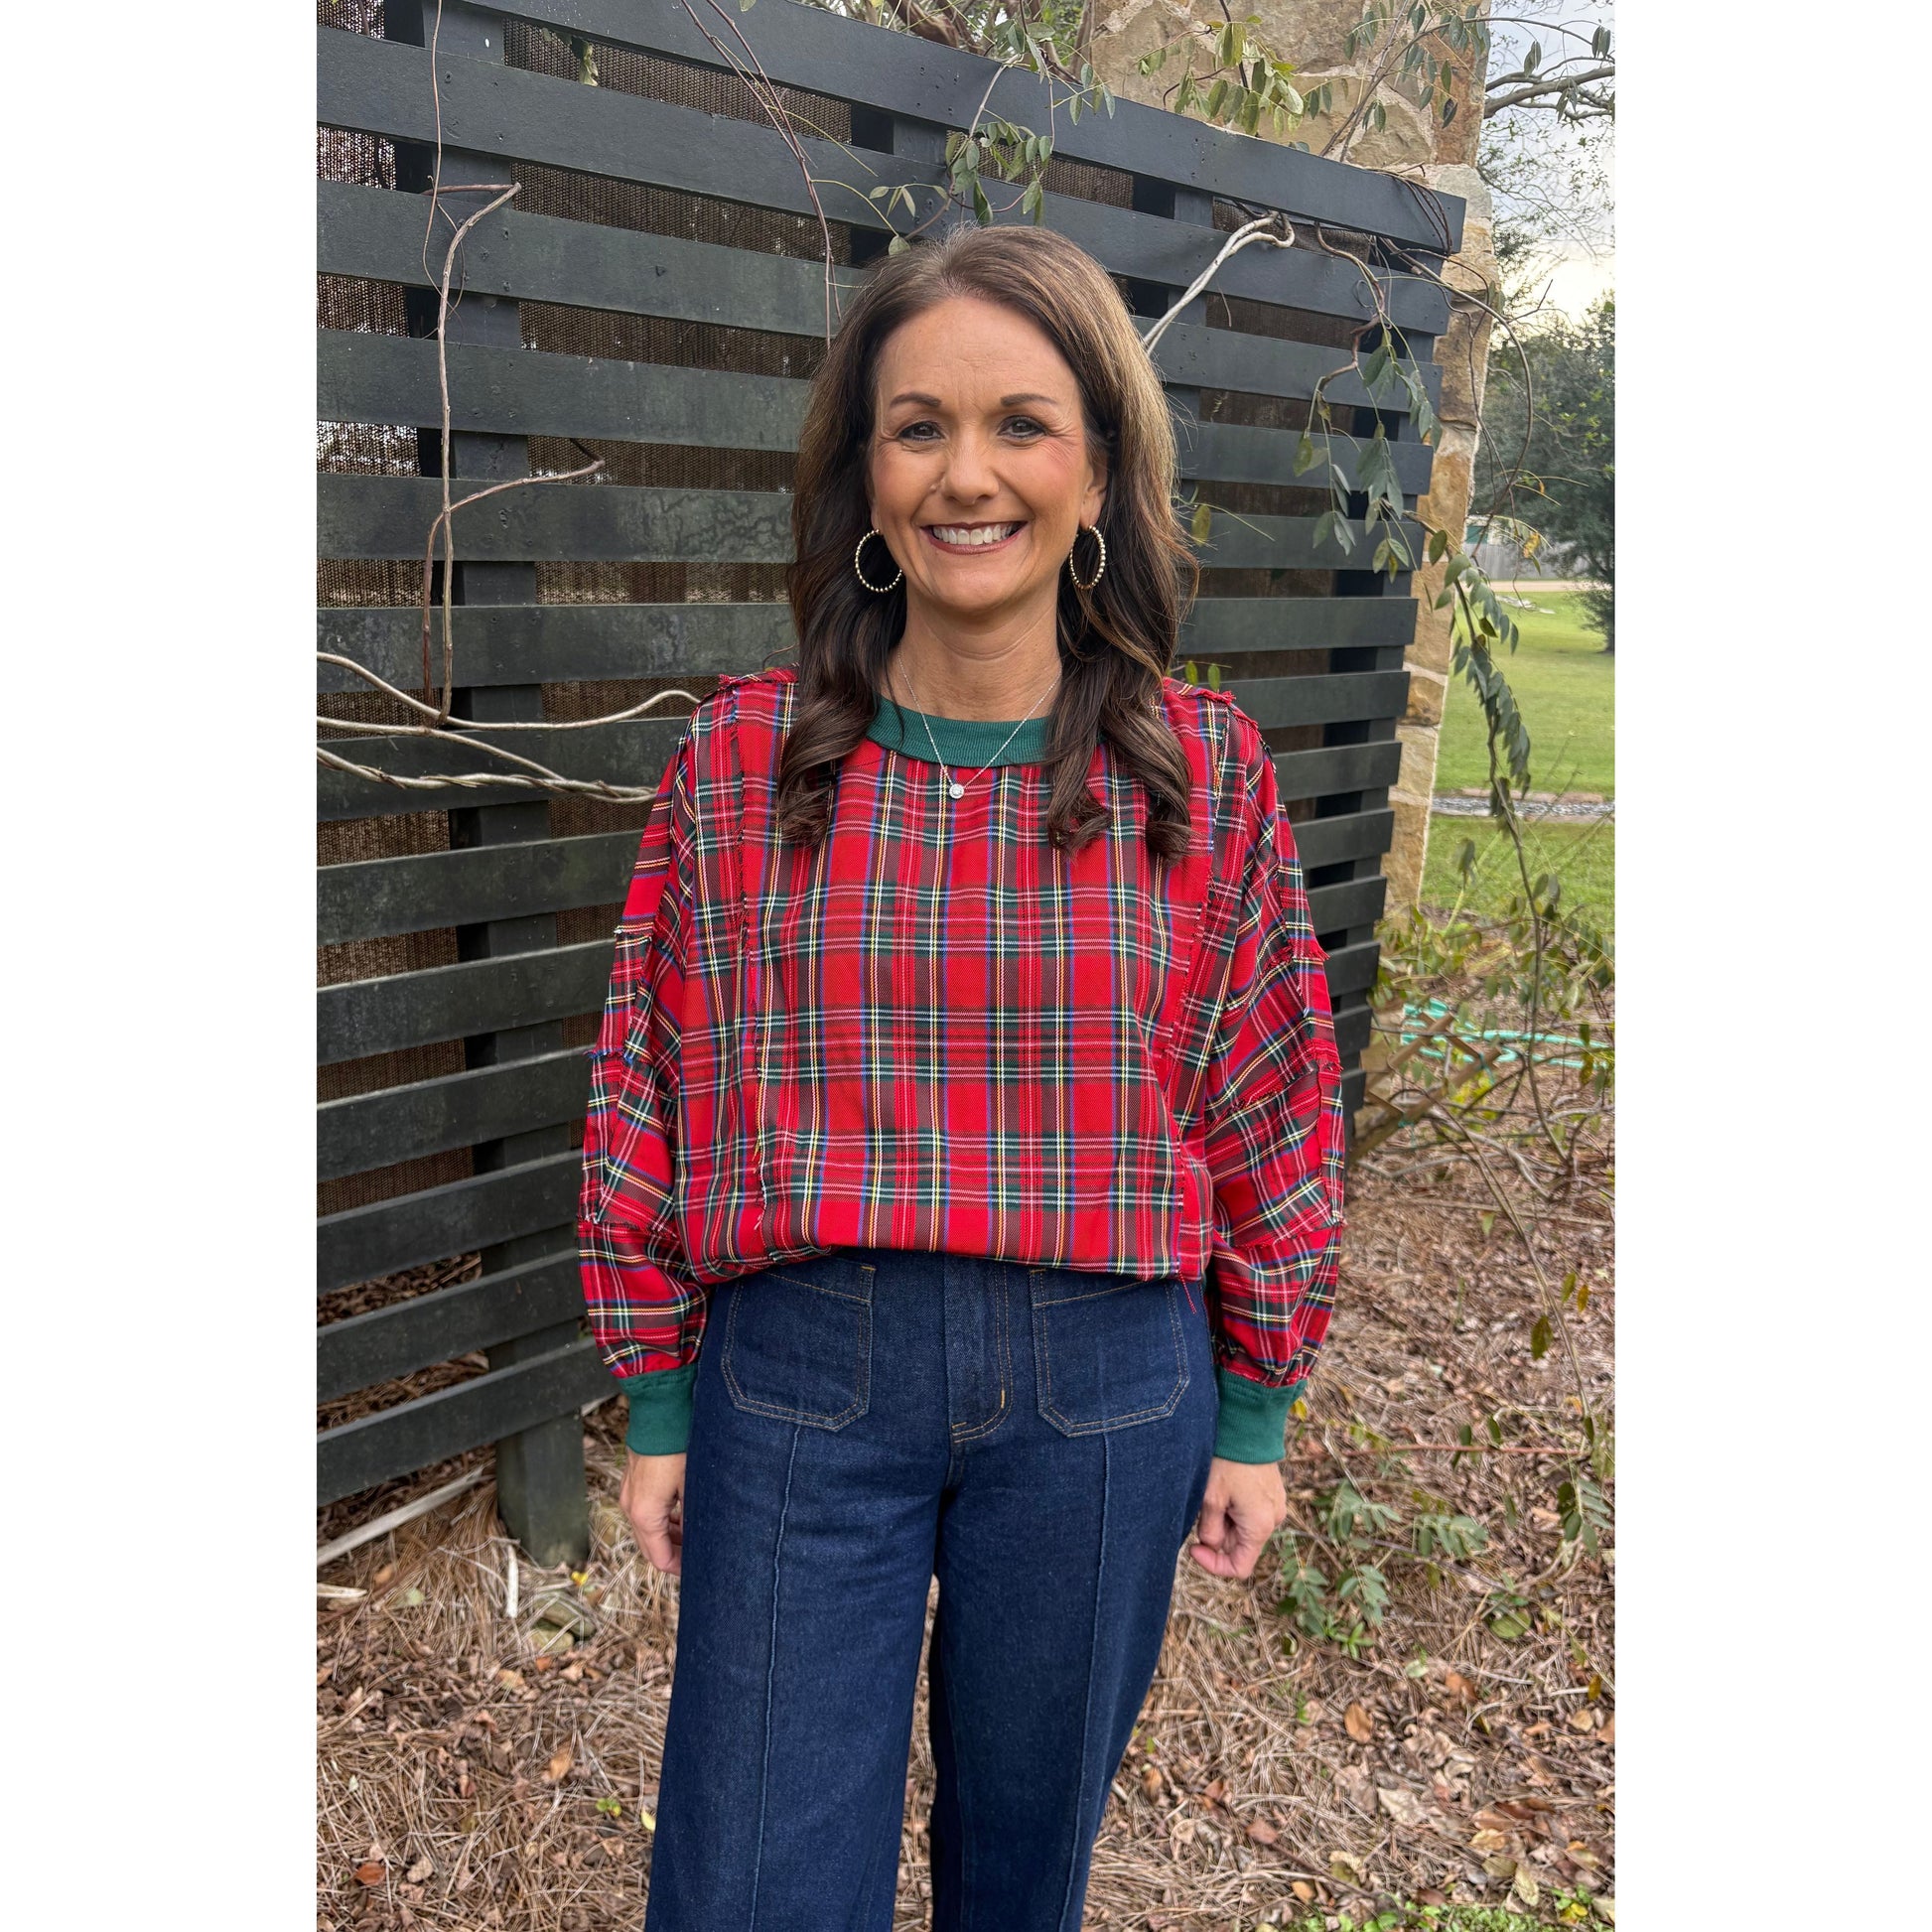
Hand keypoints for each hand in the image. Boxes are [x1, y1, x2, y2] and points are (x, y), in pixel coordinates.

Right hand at [620, 1449, 687, 1575]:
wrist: (661, 1412)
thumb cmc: (678, 1448)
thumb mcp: (692, 1487)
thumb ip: (692, 1520)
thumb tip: (697, 1541)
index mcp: (645, 1515)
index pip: (658, 1557)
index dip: (678, 1568)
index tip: (696, 1569)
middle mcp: (631, 1507)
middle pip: (649, 1546)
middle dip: (673, 1553)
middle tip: (697, 1555)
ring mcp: (629, 1493)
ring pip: (646, 1528)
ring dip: (667, 1536)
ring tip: (692, 1535)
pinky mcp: (632, 1481)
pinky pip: (644, 1511)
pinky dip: (661, 1519)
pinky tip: (681, 1514)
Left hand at [1188, 1456, 1287, 1579]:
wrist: (1247, 1425)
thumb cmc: (1227, 1461)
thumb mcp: (1210, 1499)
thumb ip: (1209, 1530)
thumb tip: (1210, 1544)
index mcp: (1260, 1526)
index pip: (1239, 1567)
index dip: (1214, 1564)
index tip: (1194, 1547)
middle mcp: (1273, 1520)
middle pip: (1239, 1545)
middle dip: (1217, 1532)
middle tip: (1204, 1506)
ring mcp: (1275, 1505)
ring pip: (1243, 1528)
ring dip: (1225, 1518)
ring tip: (1216, 1491)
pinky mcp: (1272, 1492)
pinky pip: (1251, 1512)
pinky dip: (1235, 1507)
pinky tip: (1226, 1486)